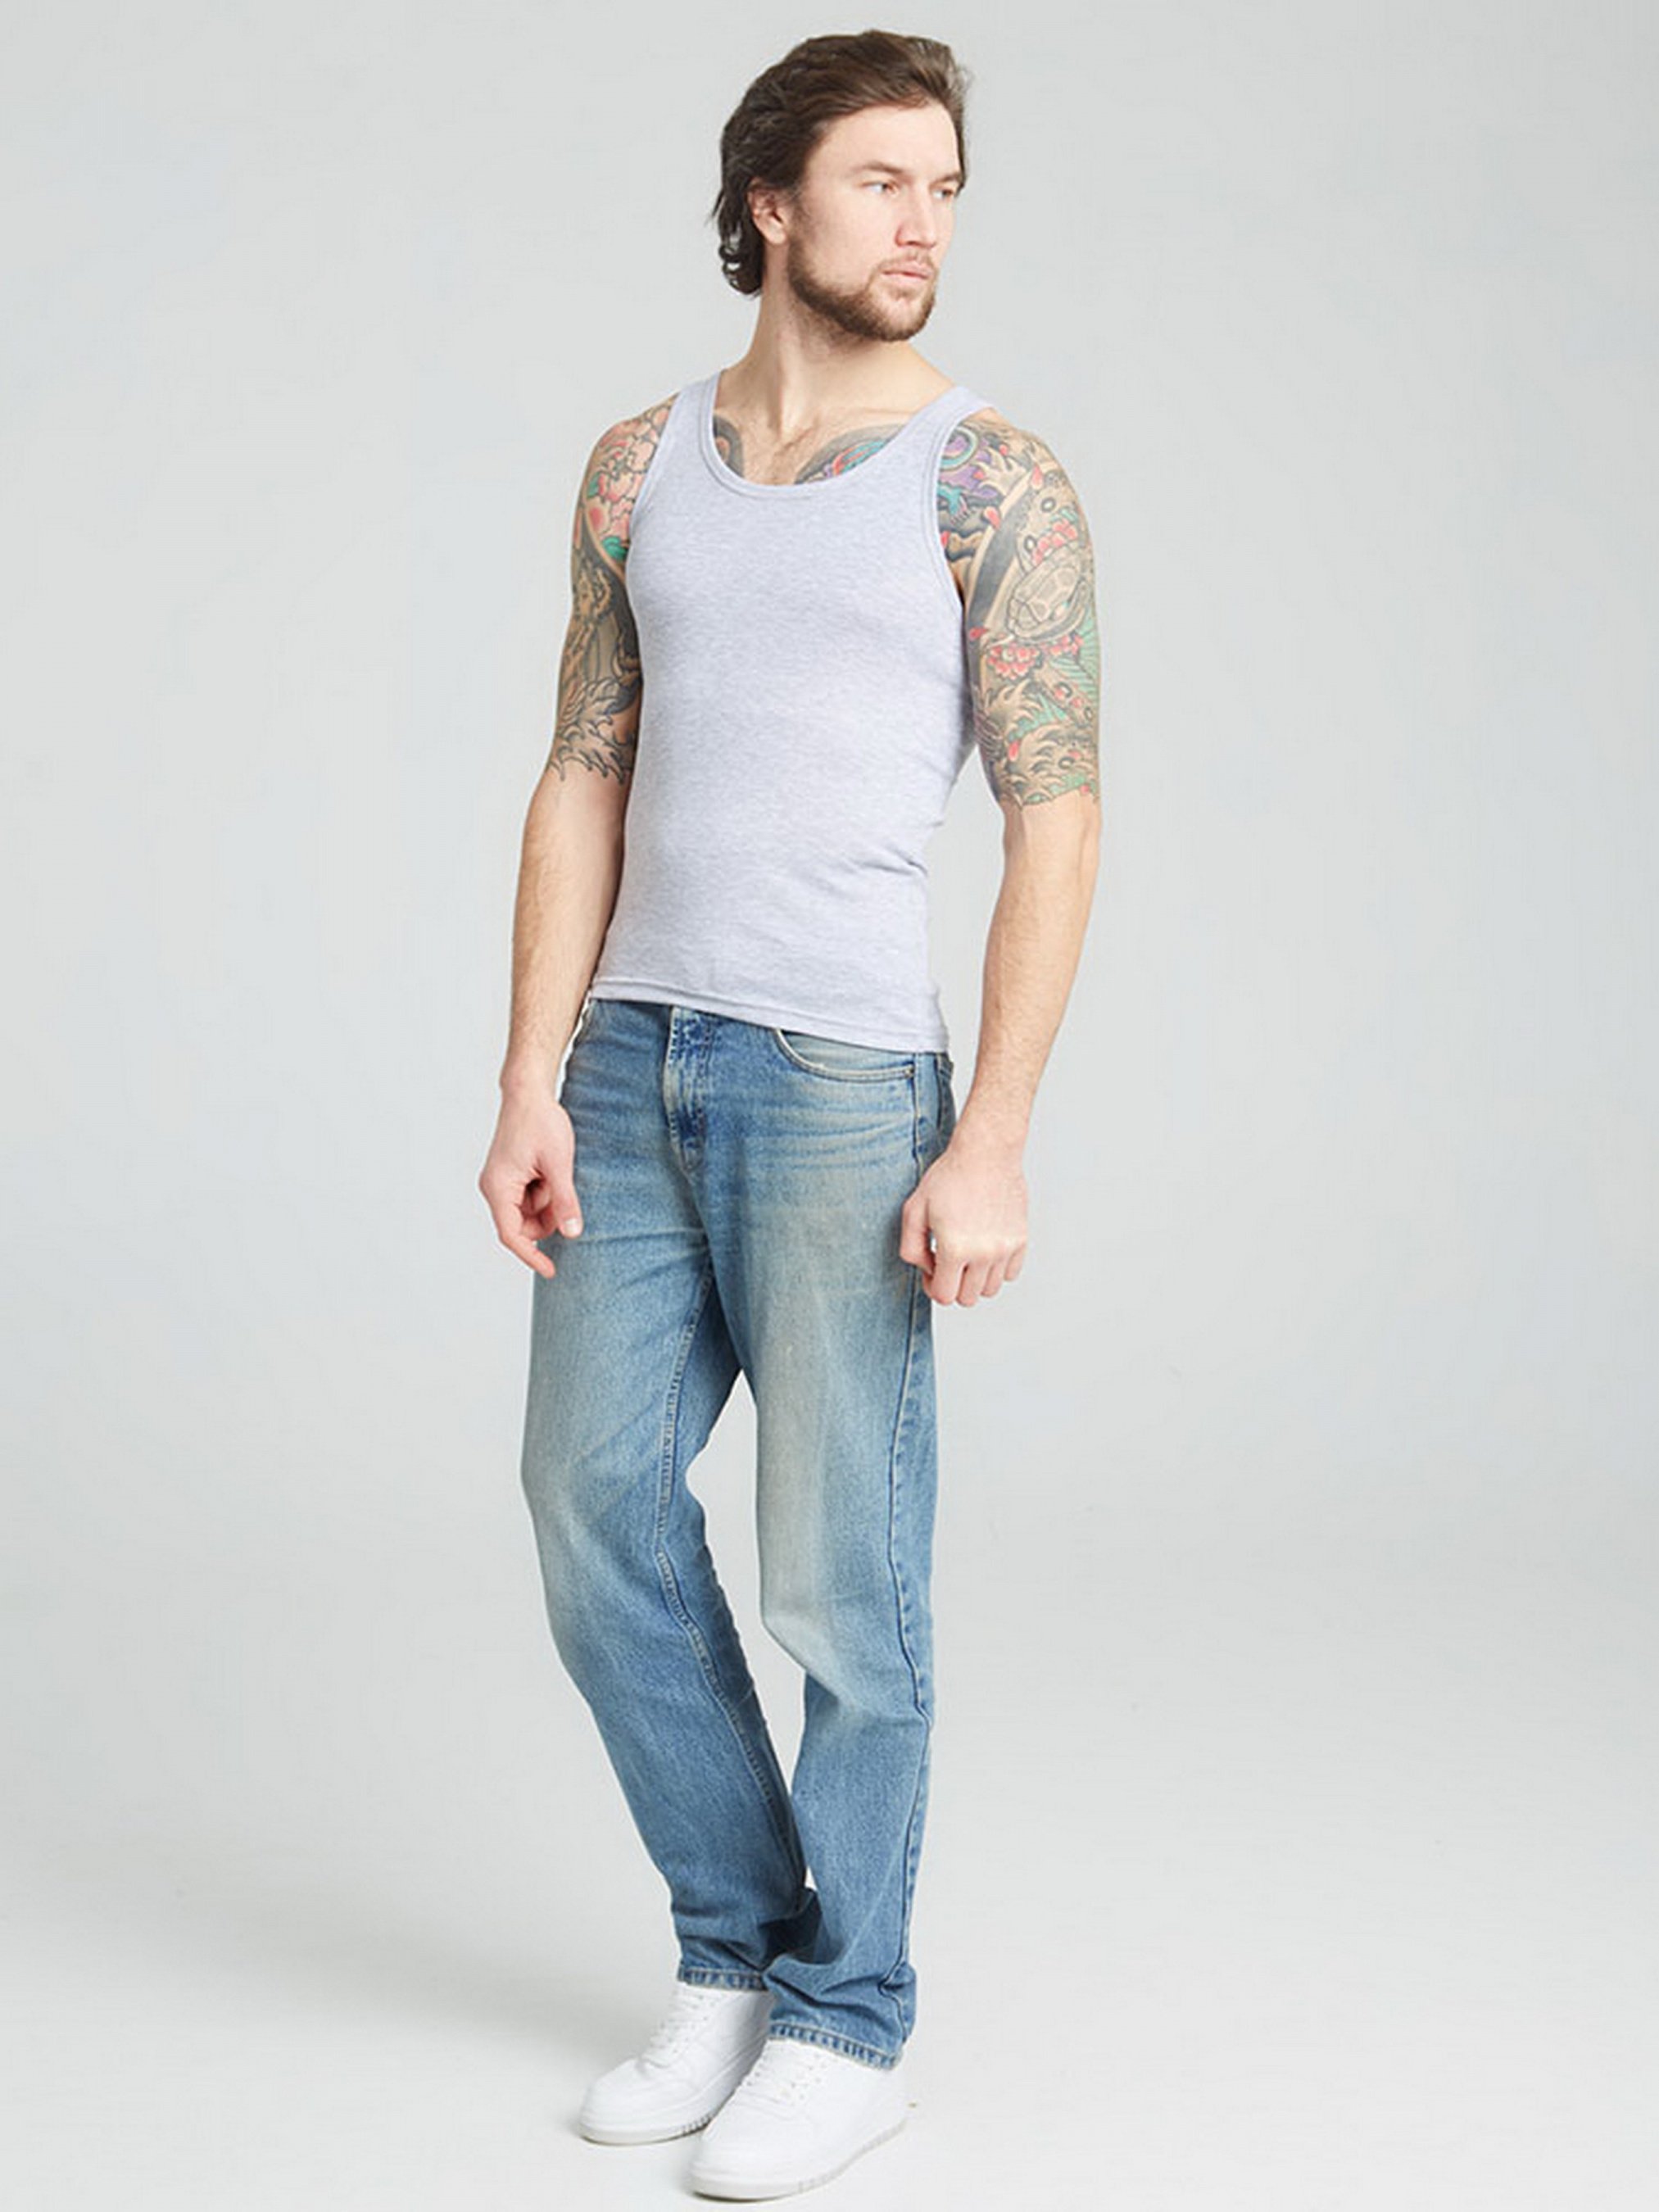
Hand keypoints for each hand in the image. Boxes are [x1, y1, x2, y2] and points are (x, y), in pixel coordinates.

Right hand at [478, 1089, 583, 1277]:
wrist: (529, 1092)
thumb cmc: (541, 1122)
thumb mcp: (559, 1164)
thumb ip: (564, 1201)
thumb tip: (572, 1233)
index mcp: (498, 1187)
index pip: (512, 1235)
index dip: (532, 1256)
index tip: (552, 1270)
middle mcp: (494, 1188)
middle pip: (522, 1225)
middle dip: (547, 1218)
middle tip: (565, 1194)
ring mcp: (501, 1182)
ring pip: (528, 1212)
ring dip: (548, 1203)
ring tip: (557, 1173)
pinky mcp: (510, 1176)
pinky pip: (529, 1198)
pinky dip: (546, 1192)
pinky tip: (552, 1169)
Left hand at [899, 1127, 1027, 1305]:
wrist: (986, 1153)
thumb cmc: (949, 1177)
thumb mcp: (913, 1210)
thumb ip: (911, 1249)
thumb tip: (926, 1269)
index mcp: (955, 1249)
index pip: (945, 1296)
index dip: (932, 1288)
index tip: (931, 1271)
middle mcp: (984, 1254)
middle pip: (968, 1298)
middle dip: (953, 1285)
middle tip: (947, 1263)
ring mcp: (1005, 1249)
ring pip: (990, 1290)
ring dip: (975, 1280)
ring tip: (967, 1255)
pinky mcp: (1020, 1240)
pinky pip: (1011, 1274)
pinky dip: (997, 1269)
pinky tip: (985, 1249)